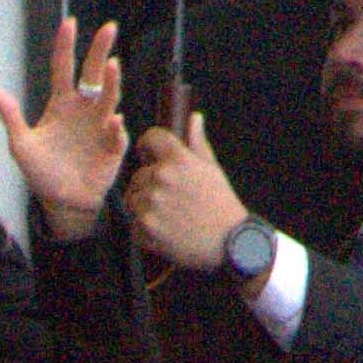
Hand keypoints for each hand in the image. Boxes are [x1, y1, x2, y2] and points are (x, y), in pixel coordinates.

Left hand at [0, 18, 124, 238]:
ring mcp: (100, 126)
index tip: (70, 24)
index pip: (63, 68)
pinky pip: (116, 133)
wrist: (62, 202)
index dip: (65, 46)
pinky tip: (112, 121)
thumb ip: (10, 116)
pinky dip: (115, 127)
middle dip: (101, 50)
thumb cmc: (41, 172)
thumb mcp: (21, 145)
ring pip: (109, 97)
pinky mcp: (112, 147)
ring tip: (112, 65)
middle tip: (109, 28)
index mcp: (61, 104)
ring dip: (112, 82)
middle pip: (93, 74)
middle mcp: (84, 109)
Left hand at [126, 112, 251, 270]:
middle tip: (171, 198)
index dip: (150, 147)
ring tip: (169, 214)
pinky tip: (166, 229)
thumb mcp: (211, 169)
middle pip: (139, 174)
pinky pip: (135, 223)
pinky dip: (145, 228)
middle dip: (150, 183)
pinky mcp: (145, 230)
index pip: (149, 138)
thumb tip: (193, 118)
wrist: (229, 244)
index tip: (153, 157)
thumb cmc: (221, 203)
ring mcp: (150, 205)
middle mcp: (160, 179)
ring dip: (144, 205)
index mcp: (177, 159)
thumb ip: (197, 142)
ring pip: (133, 198)